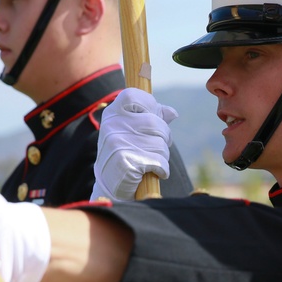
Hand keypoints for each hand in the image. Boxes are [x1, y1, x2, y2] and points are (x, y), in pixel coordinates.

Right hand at [91, 87, 177, 201]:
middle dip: (164, 136)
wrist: (109, 186)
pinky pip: (159, 161)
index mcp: (112, 114)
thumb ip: (151, 118)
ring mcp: (118, 144)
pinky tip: (155, 172)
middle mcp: (112, 126)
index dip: (150, 104)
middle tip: (159, 146)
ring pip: (160, 143)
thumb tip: (172, 112)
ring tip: (152, 161)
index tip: (154, 117)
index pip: (133, 95)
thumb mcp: (132, 131)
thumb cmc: (125, 153)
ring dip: (163, 155)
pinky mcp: (126, 162)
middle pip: (155, 123)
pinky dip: (163, 169)